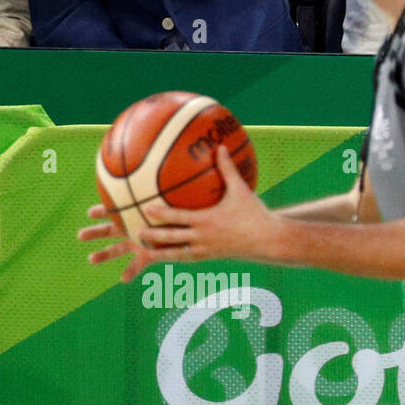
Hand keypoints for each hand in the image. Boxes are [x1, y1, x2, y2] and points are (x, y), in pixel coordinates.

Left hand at [79, 146, 274, 280]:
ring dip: (158, 253)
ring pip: (176, 254)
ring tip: (140, 253)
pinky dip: (171, 258)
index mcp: (208, 221)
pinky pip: (185, 259)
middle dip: (153, 237)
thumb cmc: (254, 214)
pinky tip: (160, 257)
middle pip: (173, 240)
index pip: (180, 218)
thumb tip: (219, 146)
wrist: (270, 241)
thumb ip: (227, 169)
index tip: (147, 210)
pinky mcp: (208, 258)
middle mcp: (203, 238)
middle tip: (135, 234)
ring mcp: (205, 251)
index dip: (163, 215)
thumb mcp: (240, 190)